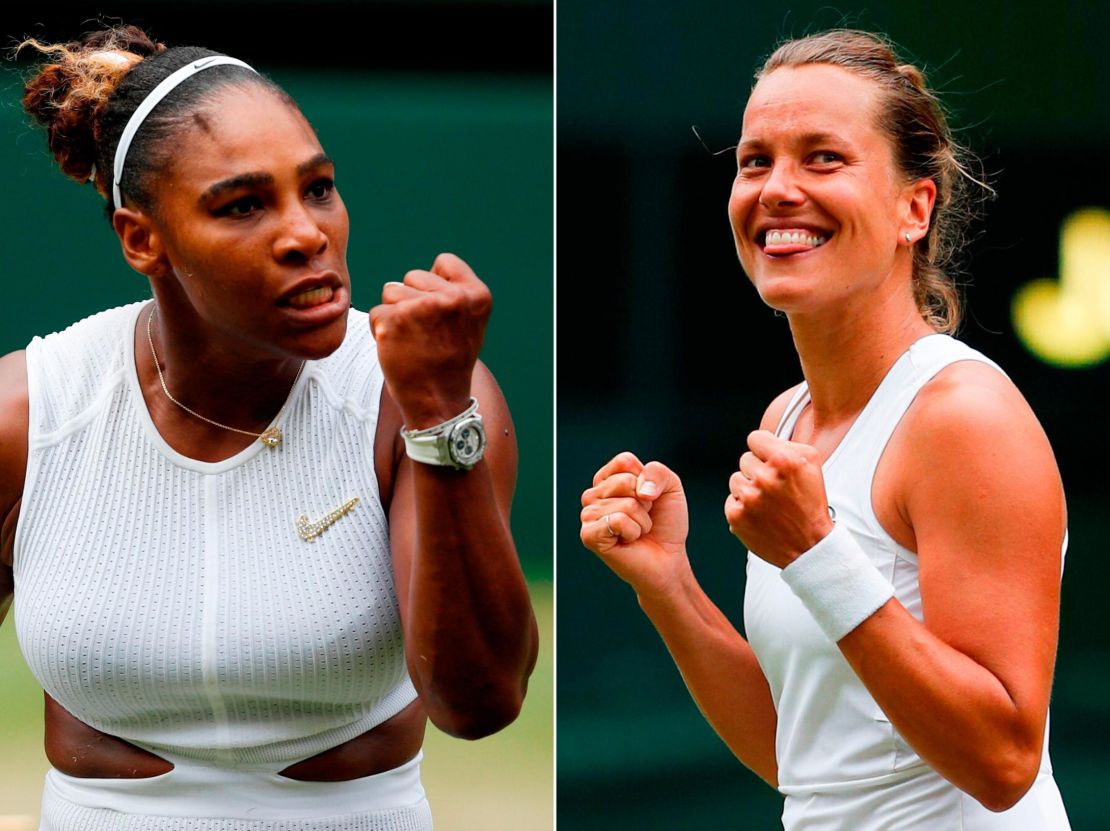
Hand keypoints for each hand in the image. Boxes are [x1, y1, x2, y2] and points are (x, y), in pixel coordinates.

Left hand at [369, 253, 490, 427]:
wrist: (438, 402)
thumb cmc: (449, 360)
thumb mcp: (468, 322)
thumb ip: (453, 293)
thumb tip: (415, 276)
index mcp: (477, 295)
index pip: (444, 261)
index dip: (435, 284)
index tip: (440, 314)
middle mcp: (453, 298)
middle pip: (412, 276)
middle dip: (412, 299)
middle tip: (425, 333)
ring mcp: (423, 307)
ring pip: (391, 291)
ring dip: (394, 314)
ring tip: (412, 340)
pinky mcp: (394, 320)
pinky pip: (377, 312)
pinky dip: (380, 330)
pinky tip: (398, 348)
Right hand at [580, 452, 689, 598]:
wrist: (668, 559)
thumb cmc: (665, 524)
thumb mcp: (671, 487)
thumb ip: (657, 472)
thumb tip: (639, 490)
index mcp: (607, 479)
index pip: (624, 461)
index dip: (646, 480)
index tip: (648, 498)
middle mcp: (593, 495)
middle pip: (626, 481)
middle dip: (645, 503)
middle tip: (642, 518)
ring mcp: (588, 515)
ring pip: (626, 504)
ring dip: (642, 521)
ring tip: (636, 531)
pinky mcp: (589, 535)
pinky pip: (618, 520)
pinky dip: (633, 531)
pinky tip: (628, 541)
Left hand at [724, 430, 833, 567]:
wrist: (809, 546)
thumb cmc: (811, 503)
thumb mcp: (811, 463)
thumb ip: (786, 443)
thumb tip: (762, 440)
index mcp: (783, 460)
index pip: (755, 438)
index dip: (764, 449)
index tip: (771, 460)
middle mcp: (764, 478)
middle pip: (745, 459)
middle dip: (758, 470)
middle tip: (775, 487)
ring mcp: (748, 498)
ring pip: (736, 479)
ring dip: (749, 488)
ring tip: (768, 502)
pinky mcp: (736, 516)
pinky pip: (731, 499)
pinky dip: (742, 506)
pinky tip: (759, 514)